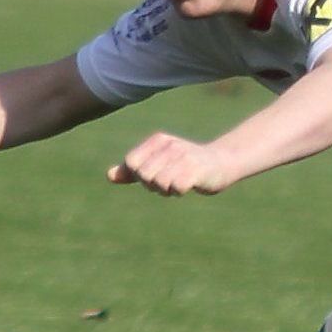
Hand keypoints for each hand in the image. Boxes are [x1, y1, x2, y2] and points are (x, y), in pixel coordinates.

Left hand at [108, 132, 232, 195]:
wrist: (222, 163)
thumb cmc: (185, 165)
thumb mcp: (157, 164)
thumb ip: (133, 170)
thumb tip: (109, 175)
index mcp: (158, 140)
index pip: (132, 162)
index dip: (139, 175)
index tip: (156, 174)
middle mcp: (170, 145)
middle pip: (144, 175)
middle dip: (154, 185)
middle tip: (170, 180)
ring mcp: (184, 156)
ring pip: (158, 183)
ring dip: (168, 190)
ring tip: (180, 181)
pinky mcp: (196, 169)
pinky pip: (176, 188)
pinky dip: (180, 191)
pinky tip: (190, 184)